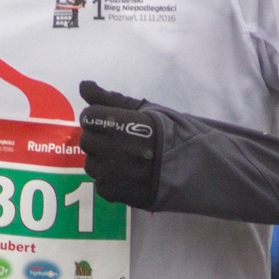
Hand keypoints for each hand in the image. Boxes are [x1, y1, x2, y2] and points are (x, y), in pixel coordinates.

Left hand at [78, 81, 160, 209]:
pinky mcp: (116, 193)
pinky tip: (129, 176)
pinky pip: (100, 184)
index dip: (99, 118)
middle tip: (122, 142)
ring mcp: (114, 173)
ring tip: (127, 161)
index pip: (89, 116)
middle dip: (100, 139)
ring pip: (91, 164)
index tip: (114, 123)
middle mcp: (115, 148)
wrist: (195, 168)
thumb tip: (84, 85)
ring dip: (104, 161)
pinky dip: (111, 181)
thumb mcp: (146, 110)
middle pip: (86, 140)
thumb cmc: (172, 135)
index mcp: (124, 124)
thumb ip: (111, 99)